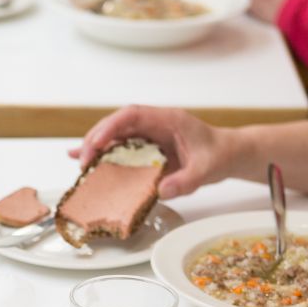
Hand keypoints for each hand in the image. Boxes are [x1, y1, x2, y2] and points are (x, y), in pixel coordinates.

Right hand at [69, 106, 234, 198]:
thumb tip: (161, 190)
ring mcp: (148, 135)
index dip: (110, 127)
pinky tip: (84, 161)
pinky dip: (102, 154)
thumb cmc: (218, 156)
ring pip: (114, 135)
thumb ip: (186, 181)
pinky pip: (120, 147)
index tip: (96, 144)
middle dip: (96, 140)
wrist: (227, 154)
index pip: (132, 115)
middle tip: (84, 162)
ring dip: (95, 147)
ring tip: (80, 165)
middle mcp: (153, 124)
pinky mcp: (146, 147)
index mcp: (168, 119)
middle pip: (116, 124)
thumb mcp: (206, 171)